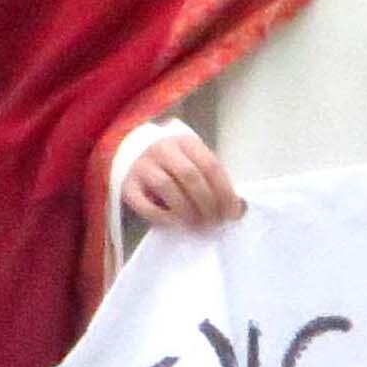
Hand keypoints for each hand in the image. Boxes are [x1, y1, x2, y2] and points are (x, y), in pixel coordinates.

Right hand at [117, 129, 243, 229]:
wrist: (130, 151)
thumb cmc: (172, 161)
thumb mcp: (193, 159)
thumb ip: (212, 179)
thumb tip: (238, 207)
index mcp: (185, 141)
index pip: (210, 165)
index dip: (225, 191)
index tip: (233, 213)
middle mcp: (163, 150)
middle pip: (190, 176)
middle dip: (207, 203)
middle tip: (215, 221)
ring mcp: (143, 166)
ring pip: (167, 188)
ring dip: (187, 211)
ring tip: (198, 224)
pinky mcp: (127, 186)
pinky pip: (145, 205)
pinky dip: (163, 217)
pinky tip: (176, 223)